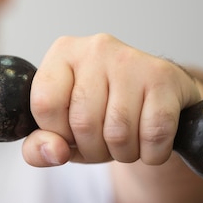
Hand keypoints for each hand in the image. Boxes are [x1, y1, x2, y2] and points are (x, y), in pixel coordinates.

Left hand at [22, 34, 202, 166]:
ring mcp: (131, 59)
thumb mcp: (62, 128)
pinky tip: (149, 143)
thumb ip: (40, 146)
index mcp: (62, 53)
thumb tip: (55, 152)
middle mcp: (95, 48)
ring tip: (125, 142)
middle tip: (102, 143)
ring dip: (123, 154)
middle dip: (92, 150)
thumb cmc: (102, 111)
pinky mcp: (163, 77)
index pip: (44, 104)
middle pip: (83, 123)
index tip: (69, 132)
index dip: (57, 132)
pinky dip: (152, 153)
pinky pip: (154, 134)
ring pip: (118, 132)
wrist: (159, 97)